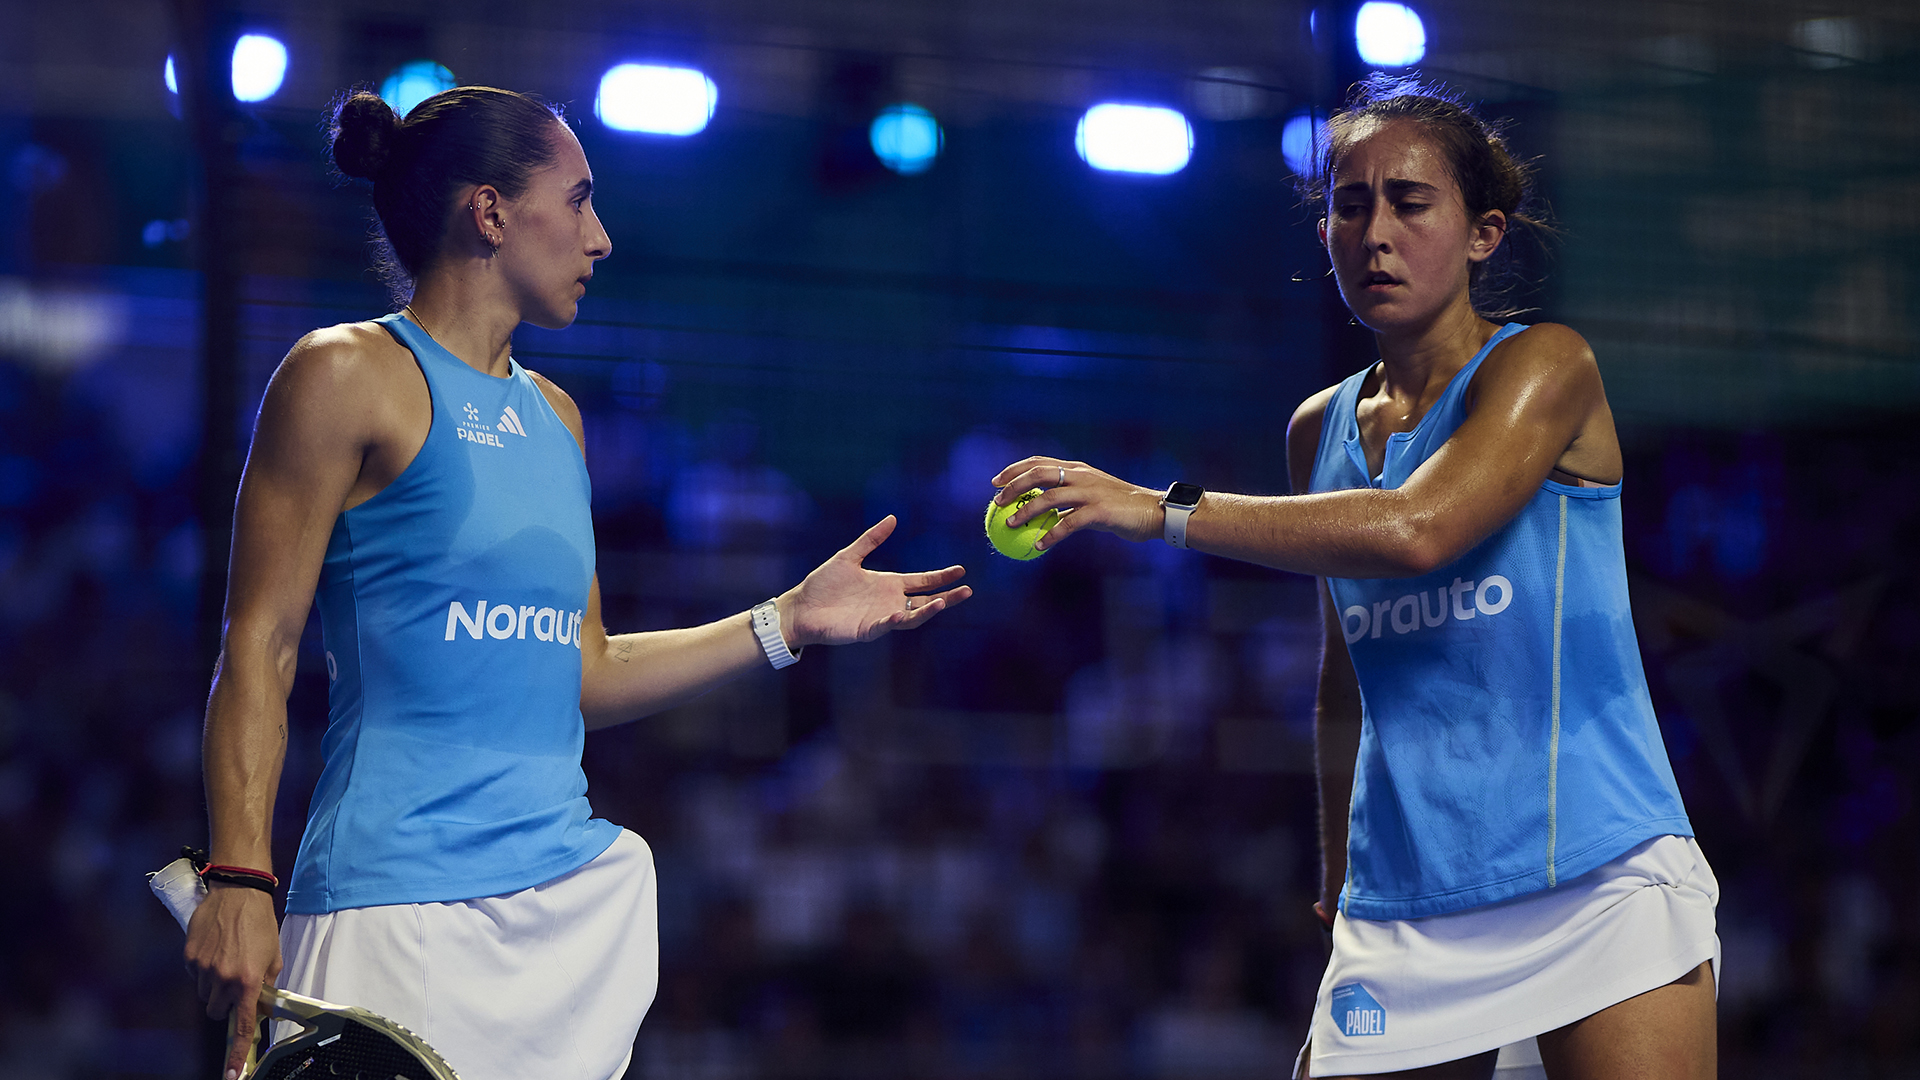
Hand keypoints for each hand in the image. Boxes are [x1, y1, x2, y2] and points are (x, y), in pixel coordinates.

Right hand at [185, 885, 281, 1079]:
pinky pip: (194, 977)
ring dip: (213, 986)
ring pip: (204, 995)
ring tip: (226, 960)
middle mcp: (224, 978)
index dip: (238, 1052)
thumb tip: (261, 1005)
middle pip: (217, 1011)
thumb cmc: (260, 923)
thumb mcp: (273, 955)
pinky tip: (214, 951)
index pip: (242, 1024)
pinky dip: (202, 971)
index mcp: (250, 980)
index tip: (233, 1074)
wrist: (238, 893)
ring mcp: (204, 969)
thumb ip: (267, 983)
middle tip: (235, 984)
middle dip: (225, 1003)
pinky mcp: (189, 958)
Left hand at [782, 515, 970, 646]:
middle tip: (967, 591)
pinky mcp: (866, 630)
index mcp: (888, 584)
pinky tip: (900, 613)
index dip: (941, 577)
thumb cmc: (823, 584)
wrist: (802, 607)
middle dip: (946, 597)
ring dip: (927, 611)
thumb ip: (871, 539)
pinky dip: (894, 620)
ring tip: (942, 602)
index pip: (922, 581)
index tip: (960, 571)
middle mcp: (889, 601)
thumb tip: (893, 519)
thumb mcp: (849, 556)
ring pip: (911, 616)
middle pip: (925, 600)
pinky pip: (885, 626)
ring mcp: (880, 617)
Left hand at [990, 457, 1164, 550]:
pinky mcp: (1099, 511)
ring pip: (1049, 497)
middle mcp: (1081, 475)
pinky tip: (1038, 546)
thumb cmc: (1120, 509)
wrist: (1153, 513)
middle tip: (997, 502)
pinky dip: (1050, 535)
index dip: (1014, 470)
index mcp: (1077, 469)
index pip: (1040, 462)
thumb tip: (1040, 516)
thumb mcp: (1091, 499)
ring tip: (1009, 525)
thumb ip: (1068, 502)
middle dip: (1013, 486)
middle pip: (1039, 474)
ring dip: (1025, 511)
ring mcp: (1090, 492)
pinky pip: (1068, 523)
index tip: (996, 483)